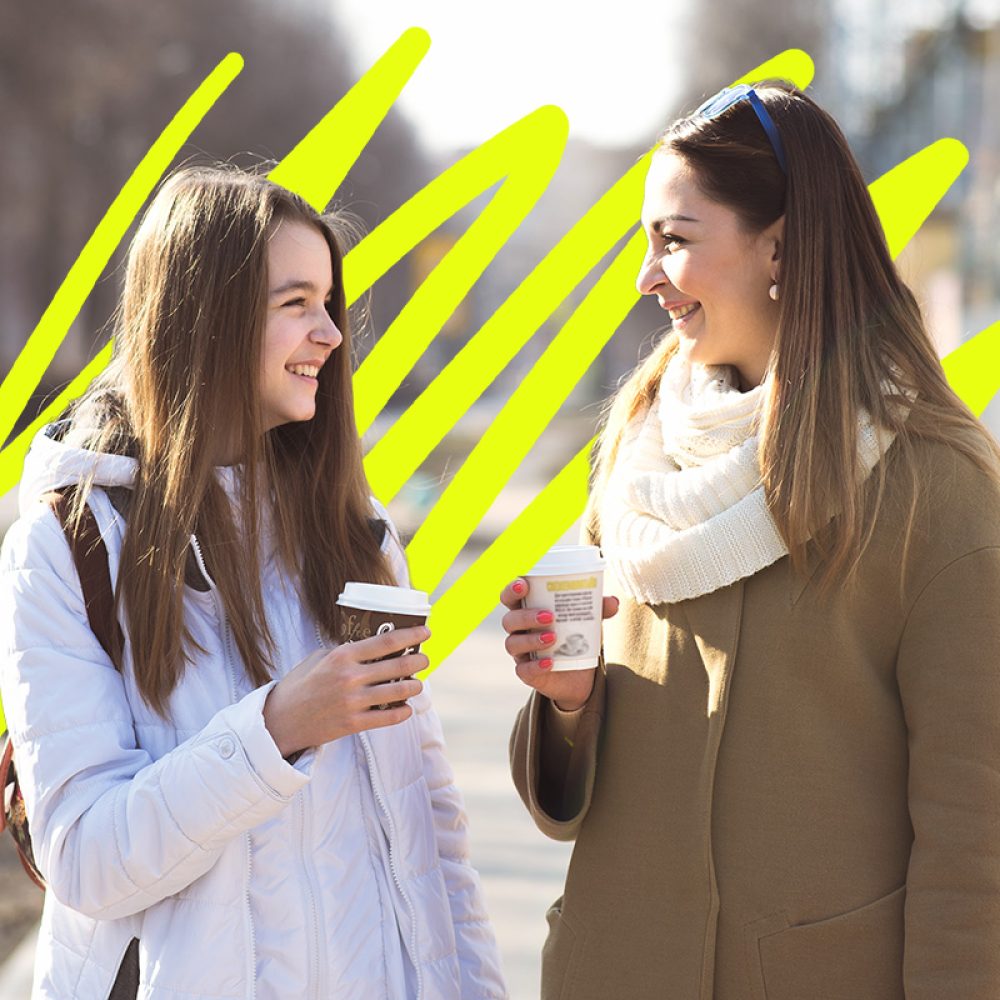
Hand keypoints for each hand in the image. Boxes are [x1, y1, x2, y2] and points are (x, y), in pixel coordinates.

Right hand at [263, 625, 429, 756]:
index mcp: (342, 656)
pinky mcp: (353, 724)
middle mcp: (350, 677)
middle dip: (419, 661)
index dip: (411, 635)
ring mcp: (353, 702)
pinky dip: (403, 712)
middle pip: (398, 666)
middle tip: (425, 659)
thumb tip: (374, 647)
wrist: (280, 720)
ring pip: (399, 692)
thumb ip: (346, 652)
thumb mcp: (319, 658)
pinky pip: (389, 718)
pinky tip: (406, 708)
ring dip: (415, 686)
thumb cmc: (300, 685)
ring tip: (417, 684)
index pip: (386, 642)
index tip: (426, 632)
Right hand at [500, 579, 618, 711]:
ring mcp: (521, 652)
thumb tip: (614, 602)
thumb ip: (597, 609)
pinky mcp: (527, 673)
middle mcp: (519, 630)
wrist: (579, 672)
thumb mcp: (586, 619)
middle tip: (549, 615)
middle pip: (509, 620)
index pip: (510, 596)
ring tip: (553, 637)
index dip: (511, 589)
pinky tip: (550, 662)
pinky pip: (524, 670)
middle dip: (525, 616)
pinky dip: (535, 665)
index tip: (523, 584)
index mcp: (527, 609)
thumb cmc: (575, 633)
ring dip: (531, 639)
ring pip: (513, 643)